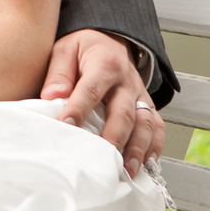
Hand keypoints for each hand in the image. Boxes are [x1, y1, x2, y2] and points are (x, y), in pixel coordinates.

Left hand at [41, 28, 164, 177]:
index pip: (91, 89)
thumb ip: (59, 73)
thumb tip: (52, 96)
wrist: (108, 40)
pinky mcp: (146, 105)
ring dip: (138, 148)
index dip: (79, 108)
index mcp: (105, 64)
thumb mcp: (66, 49)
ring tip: (129, 170)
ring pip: (145, 123)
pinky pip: (157, 126)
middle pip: (124, 112)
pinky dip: (155, 146)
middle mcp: (127, 81)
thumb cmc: (84, 48)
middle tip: (105, 159)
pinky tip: (147, 163)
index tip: (67, 126)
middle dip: (115, 138)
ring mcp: (140, 95)